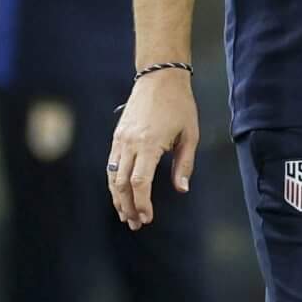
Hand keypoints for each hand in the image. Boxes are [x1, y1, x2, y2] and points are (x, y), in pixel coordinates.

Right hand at [108, 68, 198, 228]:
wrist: (159, 77)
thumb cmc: (179, 105)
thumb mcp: (190, 134)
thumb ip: (184, 164)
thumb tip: (181, 189)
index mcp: (149, 144)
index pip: (140, 182)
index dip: (142, 203)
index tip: (147, 217)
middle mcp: (130, 143)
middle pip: (122, 183)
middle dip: (127, 206)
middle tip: (136, 223)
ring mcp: (120, 139)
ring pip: (112, 175)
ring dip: (117, 198)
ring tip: (125, 215)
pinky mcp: (117, 135)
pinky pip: (111, 164)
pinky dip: (113, 182)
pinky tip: (119, 194)